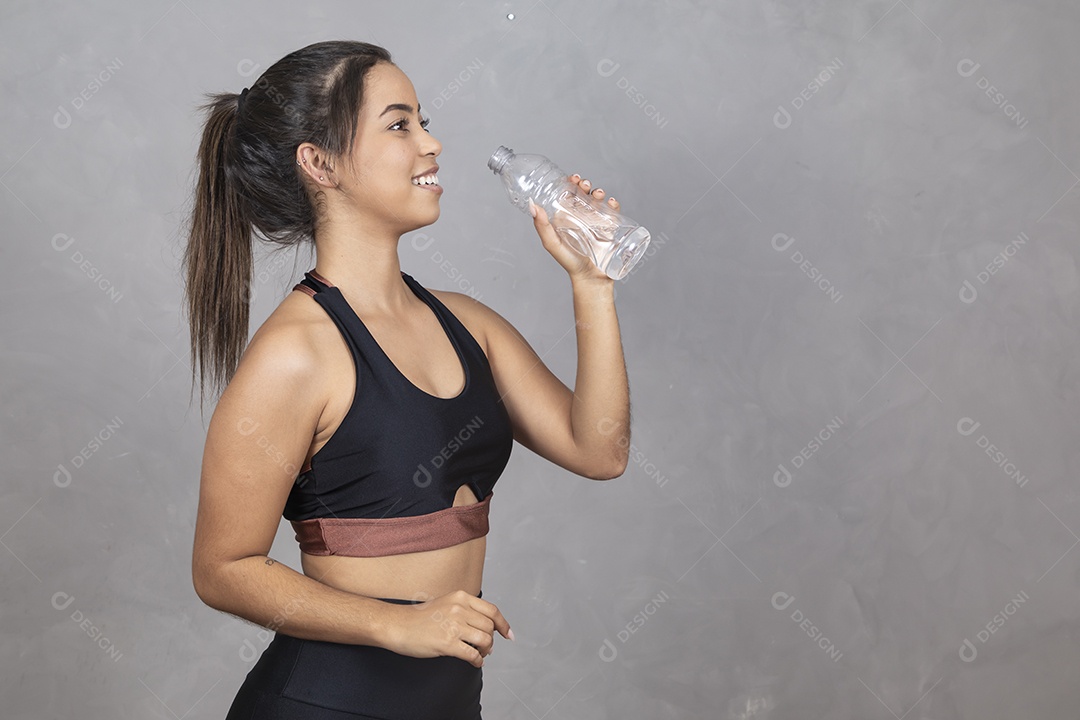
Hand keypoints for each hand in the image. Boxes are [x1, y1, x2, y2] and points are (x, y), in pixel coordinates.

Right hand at [382, 589, 512, 667]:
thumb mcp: (446, 603)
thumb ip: (465, 609)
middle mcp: (460, 609)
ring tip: (480, 654)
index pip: (492, 610)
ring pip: (485, 640)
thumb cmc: (419, 617)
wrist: (398, 625)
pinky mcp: (447, 643)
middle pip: (490, 626)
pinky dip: (478, 661)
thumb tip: (485, 626)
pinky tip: (475, 662)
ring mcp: (454, 626)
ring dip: (486, 650)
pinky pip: (473, 654)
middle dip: (492, 640)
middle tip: (487, 648)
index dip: (504, 624)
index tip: (508, 634)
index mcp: (461, 597)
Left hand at [529, 173, 620, 281]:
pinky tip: (611, 203)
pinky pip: (613, 213)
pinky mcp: (610, 229)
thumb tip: (532, 204)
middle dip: (585, 185)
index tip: (571, 178)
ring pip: (598, 201)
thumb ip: (542, 226)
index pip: (568, 196)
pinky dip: (613, 205)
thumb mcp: (552, 243)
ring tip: (598, 194)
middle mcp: (581, 218)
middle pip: (584, 195)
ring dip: (598, 193)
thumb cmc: (570, 262)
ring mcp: (596, 222)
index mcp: (566, 218)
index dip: (570, 184)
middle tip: (584, 184)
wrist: (591, 278)